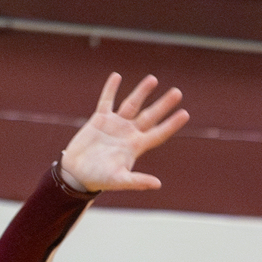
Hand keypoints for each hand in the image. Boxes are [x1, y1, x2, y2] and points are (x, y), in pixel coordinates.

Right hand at [59, 72, 188, 194]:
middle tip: (178, 92)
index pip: (158, 133)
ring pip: (132, 104)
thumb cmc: (98, 179)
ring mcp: (115, 125)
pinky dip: (111, 89)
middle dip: (163, 105)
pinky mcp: (100, 119)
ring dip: (142, 92)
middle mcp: (128, 133)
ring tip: (153, 79)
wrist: (76, 174)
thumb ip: (137, 181)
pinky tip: (116, 76)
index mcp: (135, 147)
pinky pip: (107, 101)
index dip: (171, 124)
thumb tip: (158, 184)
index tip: (185, 114)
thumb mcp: (118, 180)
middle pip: (150, 116)